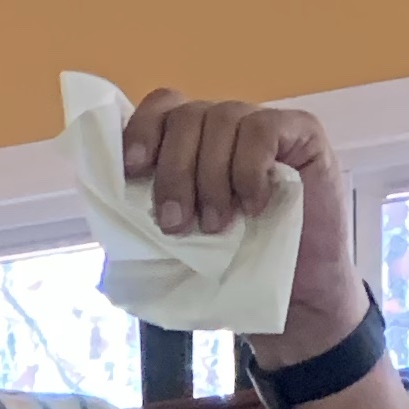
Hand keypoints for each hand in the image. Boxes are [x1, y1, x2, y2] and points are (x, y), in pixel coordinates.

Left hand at [121, 87, 363, 362]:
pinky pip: (262, 130)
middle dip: (173, 172)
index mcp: (191, 145)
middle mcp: (224, 127)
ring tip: (218, 226)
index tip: (133, 170)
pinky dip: (249, 170)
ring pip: (221, 120)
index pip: (161, 108)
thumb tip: (108, 197)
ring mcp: (262, 125)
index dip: (142, 130)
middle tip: (178, 225)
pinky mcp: (301, 132)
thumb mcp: (178, 246)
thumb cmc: (234, 272)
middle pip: (185, 117)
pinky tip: (254, 206)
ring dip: (211, 178)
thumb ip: (148, 213)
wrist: (297, 300)